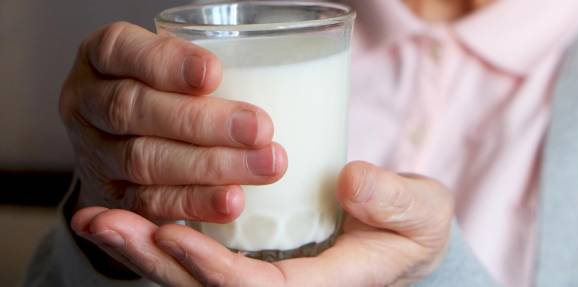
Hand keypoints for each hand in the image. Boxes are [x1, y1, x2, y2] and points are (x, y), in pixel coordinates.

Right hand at [59, 21, 286, 222]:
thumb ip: (203, 67)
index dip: (166, 63)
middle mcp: (85, 103)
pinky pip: (148, 205)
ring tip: (265, 166)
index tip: (214, 74)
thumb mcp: (173, 64)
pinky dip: (194, 204)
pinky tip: (233, 201)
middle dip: (202, 122)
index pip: (121, 50)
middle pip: (134, 110)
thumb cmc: (166, 90)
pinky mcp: (109, 199)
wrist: (124, 143)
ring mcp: (92, 154)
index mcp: (100, 57)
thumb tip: (276, 62)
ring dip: (210, 167)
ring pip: (144, 161)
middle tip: (261, 130)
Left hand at [71, 161, 453, 286]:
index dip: (215, 269)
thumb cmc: (412, 225)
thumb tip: (350, 182)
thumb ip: (394, 200)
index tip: (175, 234)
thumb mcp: (420, 210)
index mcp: (323, 285)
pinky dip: (157, 241)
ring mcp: (263, 276)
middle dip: (156, 260)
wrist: (403, 236)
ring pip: (193, 278)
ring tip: (96, 219)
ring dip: (142, 251)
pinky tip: (123, 215)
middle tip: (107, 223)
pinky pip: (196, 258)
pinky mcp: (250, 257)